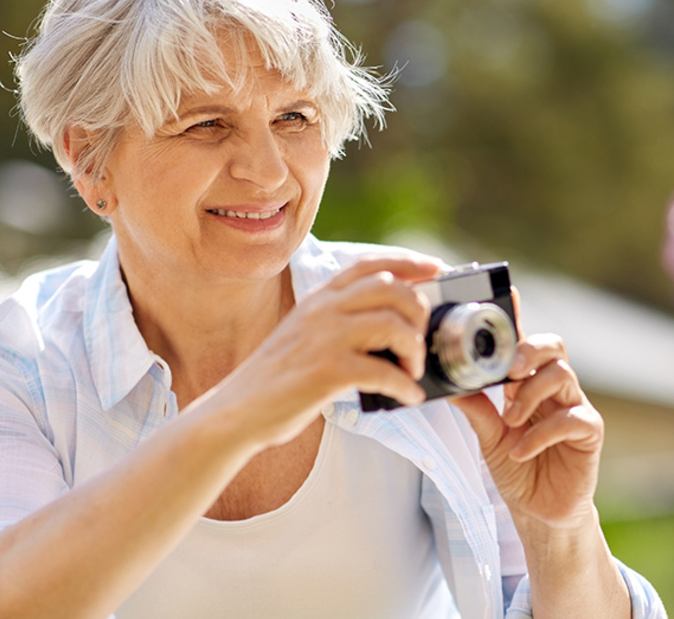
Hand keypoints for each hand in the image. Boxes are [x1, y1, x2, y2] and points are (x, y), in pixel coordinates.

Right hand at [211, 255, 443, 449]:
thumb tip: (392, 327)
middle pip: (391, 289)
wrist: (237, 412)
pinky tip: (408, 397)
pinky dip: (405, 387)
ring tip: (412, 372)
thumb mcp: (304, 335)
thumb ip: (339, 322)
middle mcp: (322, 310)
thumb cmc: (277, 380)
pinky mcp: (327, 370)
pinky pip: (385, 371)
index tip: (436, 269)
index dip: (408, 262)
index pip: (369, 264)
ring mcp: (324, 338)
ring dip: (414, 350)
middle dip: (418, 313)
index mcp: (318, 299)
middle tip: (420, 342)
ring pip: (392, 324)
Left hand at [450, 296, 604, 529]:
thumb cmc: (517, 468)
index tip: (507, 295)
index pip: (525, 342)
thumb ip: (475, 408)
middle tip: (507, 372)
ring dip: (529, 394)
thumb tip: (448, 383)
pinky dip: (541, 433)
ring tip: (510, 420)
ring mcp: (575, 407)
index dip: (518, 317)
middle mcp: (555, 389)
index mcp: (530, 383)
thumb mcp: (488, 436)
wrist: (539, 512)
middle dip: (528, 351)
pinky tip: (520, 450)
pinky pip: (571, 418)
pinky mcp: (589, 432)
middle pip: (553, 346)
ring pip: (562, 374)